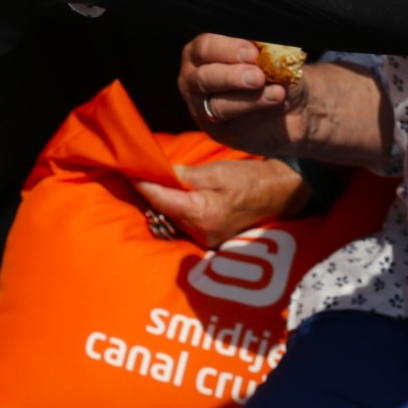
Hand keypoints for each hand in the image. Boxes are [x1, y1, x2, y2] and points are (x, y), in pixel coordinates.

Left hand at [135, 158, 312, 247]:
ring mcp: (205, 239)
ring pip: (171, 219)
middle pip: (163, 212)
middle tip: (138, 171)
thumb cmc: (250, 180)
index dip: (141, 184)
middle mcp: (201, 233)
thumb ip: (185, 175)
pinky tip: (171, 193)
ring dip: (161, 201)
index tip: (127, 169)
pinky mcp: (210, 238)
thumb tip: (160, 172)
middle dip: (149, 192)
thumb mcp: (217, 172)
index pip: (160, 200)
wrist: (280, 194)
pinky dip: (174, 208)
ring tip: (152, 179)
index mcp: (202, 215)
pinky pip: (183, 223)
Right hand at [177, 33, 304, 157]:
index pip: (205, 47)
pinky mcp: (221, 131)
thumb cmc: (276, 73)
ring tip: (277, 93)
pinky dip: (261, 114)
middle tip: (258, 76)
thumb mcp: (274, 59)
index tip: (253, 52)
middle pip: (204, 78)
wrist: (292, 110)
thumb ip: (269, 53)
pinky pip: (237, 125)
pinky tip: (280, 104)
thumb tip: (271, 49)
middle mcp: (195, 79)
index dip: (227, 48)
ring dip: (248, 99)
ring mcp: (205, 108)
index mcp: (204, 52)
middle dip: (231, 77)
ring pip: (218, 106)